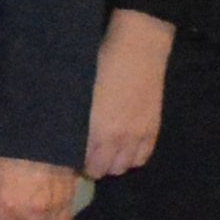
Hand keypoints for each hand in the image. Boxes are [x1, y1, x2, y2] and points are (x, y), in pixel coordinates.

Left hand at [86, 8, 171, 178]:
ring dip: (114, 162)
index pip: (87, 165)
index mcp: (97, 129)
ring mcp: (138, 135)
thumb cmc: (101, 63)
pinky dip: (133, 157)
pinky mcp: (153, 128)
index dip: (78, 164)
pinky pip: (143, 157)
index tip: (72, 156)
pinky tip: (125, 147)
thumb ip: (76, 118)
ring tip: (107, 150)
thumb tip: (65, 133)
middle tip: (88, 152)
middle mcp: (119, 138)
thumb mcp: (81, 92)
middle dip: (95, 165)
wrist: (138, 49)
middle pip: (105, 170)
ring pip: (125, 166)